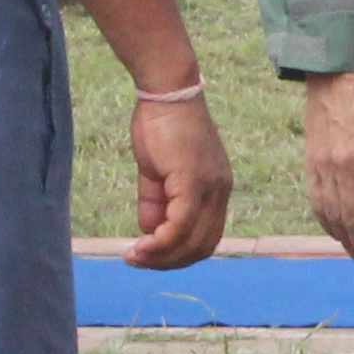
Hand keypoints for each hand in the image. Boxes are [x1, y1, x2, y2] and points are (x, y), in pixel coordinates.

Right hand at [122, 87, 233, 270]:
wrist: (166, 91)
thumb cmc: (160, 126)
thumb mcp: (156, 174)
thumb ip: (155, 204)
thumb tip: (149, 233)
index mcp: (216, 190)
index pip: (206, 237)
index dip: (178, 254)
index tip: (150, 256)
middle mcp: (220, 192)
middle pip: (202, 246)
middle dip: (169, 262)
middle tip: (138, 261)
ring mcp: (210, 188)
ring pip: (192, 240)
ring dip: (162, 257)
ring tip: (134, 256)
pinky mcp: (193, 181)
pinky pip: (180, 224)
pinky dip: (161, 242)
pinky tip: (140, 245)